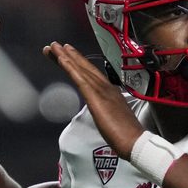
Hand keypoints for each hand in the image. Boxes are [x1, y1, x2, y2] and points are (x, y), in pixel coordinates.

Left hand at [43, 42, 143, 158]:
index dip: (78, 64)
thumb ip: (109, 113)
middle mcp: (106, 87)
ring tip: (52, 46)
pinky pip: (79, 78)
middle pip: (84, 67)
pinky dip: (70, 66)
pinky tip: (60, 59)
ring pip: (80, 69)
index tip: (66, 55)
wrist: (135, 141)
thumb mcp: (116, 120)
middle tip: (53, 45)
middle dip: (68, 55)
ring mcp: (101, 90)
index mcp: (111, 92)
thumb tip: (105, 115)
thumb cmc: (127, 136)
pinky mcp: (95, 97)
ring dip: (65, 56)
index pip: (91, 75)